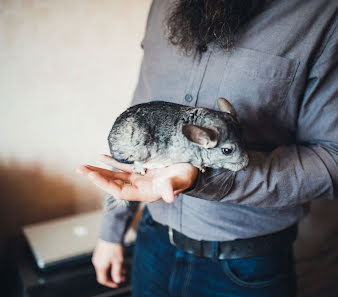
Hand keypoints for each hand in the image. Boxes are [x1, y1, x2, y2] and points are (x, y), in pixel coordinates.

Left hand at [76, 155, 197, 202]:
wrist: (194, 170)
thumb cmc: (188, 176)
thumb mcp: (181, 180)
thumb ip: (172, 187)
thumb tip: (168, 198)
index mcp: (146, 192)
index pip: (120, 191)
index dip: (105, 184)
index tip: (92, 176)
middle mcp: (140, 186)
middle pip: (113, 184)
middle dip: (97, 177)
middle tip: (80, 169)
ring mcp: (140, 178)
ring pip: (115, 176)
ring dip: (100, 171)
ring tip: (84, 166)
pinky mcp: (142, 169)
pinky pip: (123, 166)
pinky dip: (112, 162)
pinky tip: (101, 156)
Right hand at [92, 239, 124, 287]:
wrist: (111, 232)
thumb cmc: (114, 245)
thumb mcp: (118, 261)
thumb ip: (117, 272)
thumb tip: (117, 280)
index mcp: (100, 266)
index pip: (103, 279)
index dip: (110, 283)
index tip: (117, 283)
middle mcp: (97, 261)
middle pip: (104, 273)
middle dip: (113, 276)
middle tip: (122, 276)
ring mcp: (98, 256)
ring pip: (105, 267)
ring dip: (114, 269)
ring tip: (123, 268)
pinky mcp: (100, 251)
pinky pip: (104, 261)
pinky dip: (111, 263)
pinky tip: (118, 260)